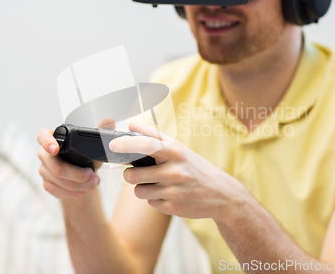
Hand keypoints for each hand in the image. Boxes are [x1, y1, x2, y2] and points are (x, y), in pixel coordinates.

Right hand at [37, 117, 115, 198]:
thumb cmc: (86, 155)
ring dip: (80, 185)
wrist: (84, 174)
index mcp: (54, 139)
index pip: (43, 136)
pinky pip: (58, 191)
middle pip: (55, 166)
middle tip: (91, 174)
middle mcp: (45, 154)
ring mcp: (44, 170)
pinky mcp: (48, 184)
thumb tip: (110, 120)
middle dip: (76, 173)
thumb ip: (101, 131)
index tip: (55, 149)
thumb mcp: (94, 144)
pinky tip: (86, 190)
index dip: (47, 142)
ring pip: (59, 181)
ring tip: (94, 182)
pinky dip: (75, 193)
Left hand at [109, 122, 250, 219]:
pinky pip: (150, 202)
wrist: (221, 194)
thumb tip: (130, 125)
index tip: (112, 144)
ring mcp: (173, 191)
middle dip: (131, 175)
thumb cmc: (195, 168)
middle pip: (133, 175)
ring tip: (157, 183)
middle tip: (138, 171)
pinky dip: (155, 198)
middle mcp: (174, 171)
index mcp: (175, 152)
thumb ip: (154, 135)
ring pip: (138, 191)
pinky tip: (168, 194)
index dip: (126, 144)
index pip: (146, 145)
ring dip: (143, 188)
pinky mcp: (172, 208)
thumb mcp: (179, 148)